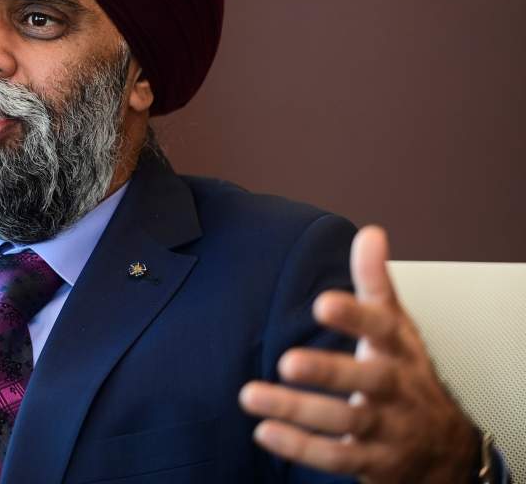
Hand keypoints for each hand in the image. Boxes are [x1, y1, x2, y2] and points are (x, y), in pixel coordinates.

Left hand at [238, 226, 477, 482]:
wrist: (443, 447)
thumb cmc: (407, 374)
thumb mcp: (397, 327)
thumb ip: (376, 283)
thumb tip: (371, 232)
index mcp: (400, 351)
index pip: (384, 329)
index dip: (357, 317)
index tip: (323, 303)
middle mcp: (396, 390)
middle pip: (368, 381)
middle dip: (329, 371)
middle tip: (286, 361)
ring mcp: (387, 429)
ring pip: (345, 421)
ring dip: (297, 410)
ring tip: (249, 395)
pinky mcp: (372, 461)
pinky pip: (337, 458)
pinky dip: (301, 448)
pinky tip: (263, 431)